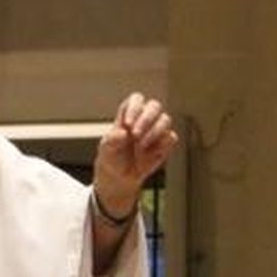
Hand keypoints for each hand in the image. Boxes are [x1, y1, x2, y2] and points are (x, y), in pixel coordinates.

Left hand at [93, 93, 176, 216]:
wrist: (119, 177)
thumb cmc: (111, 158)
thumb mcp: (106, 149)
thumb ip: (112, 140)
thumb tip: (123, 133)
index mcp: (128, 114)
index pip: (137, 99)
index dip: (135, 107)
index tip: (127, 124)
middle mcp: (144, 119)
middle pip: (154, 105)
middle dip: (146, 119)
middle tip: (135, 135)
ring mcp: (156, 130)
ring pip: (165, 119)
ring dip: (153, 132)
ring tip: (140, 147)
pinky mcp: (165, 143)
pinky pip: (171, 137)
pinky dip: (162, 145)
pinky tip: (150, 154)